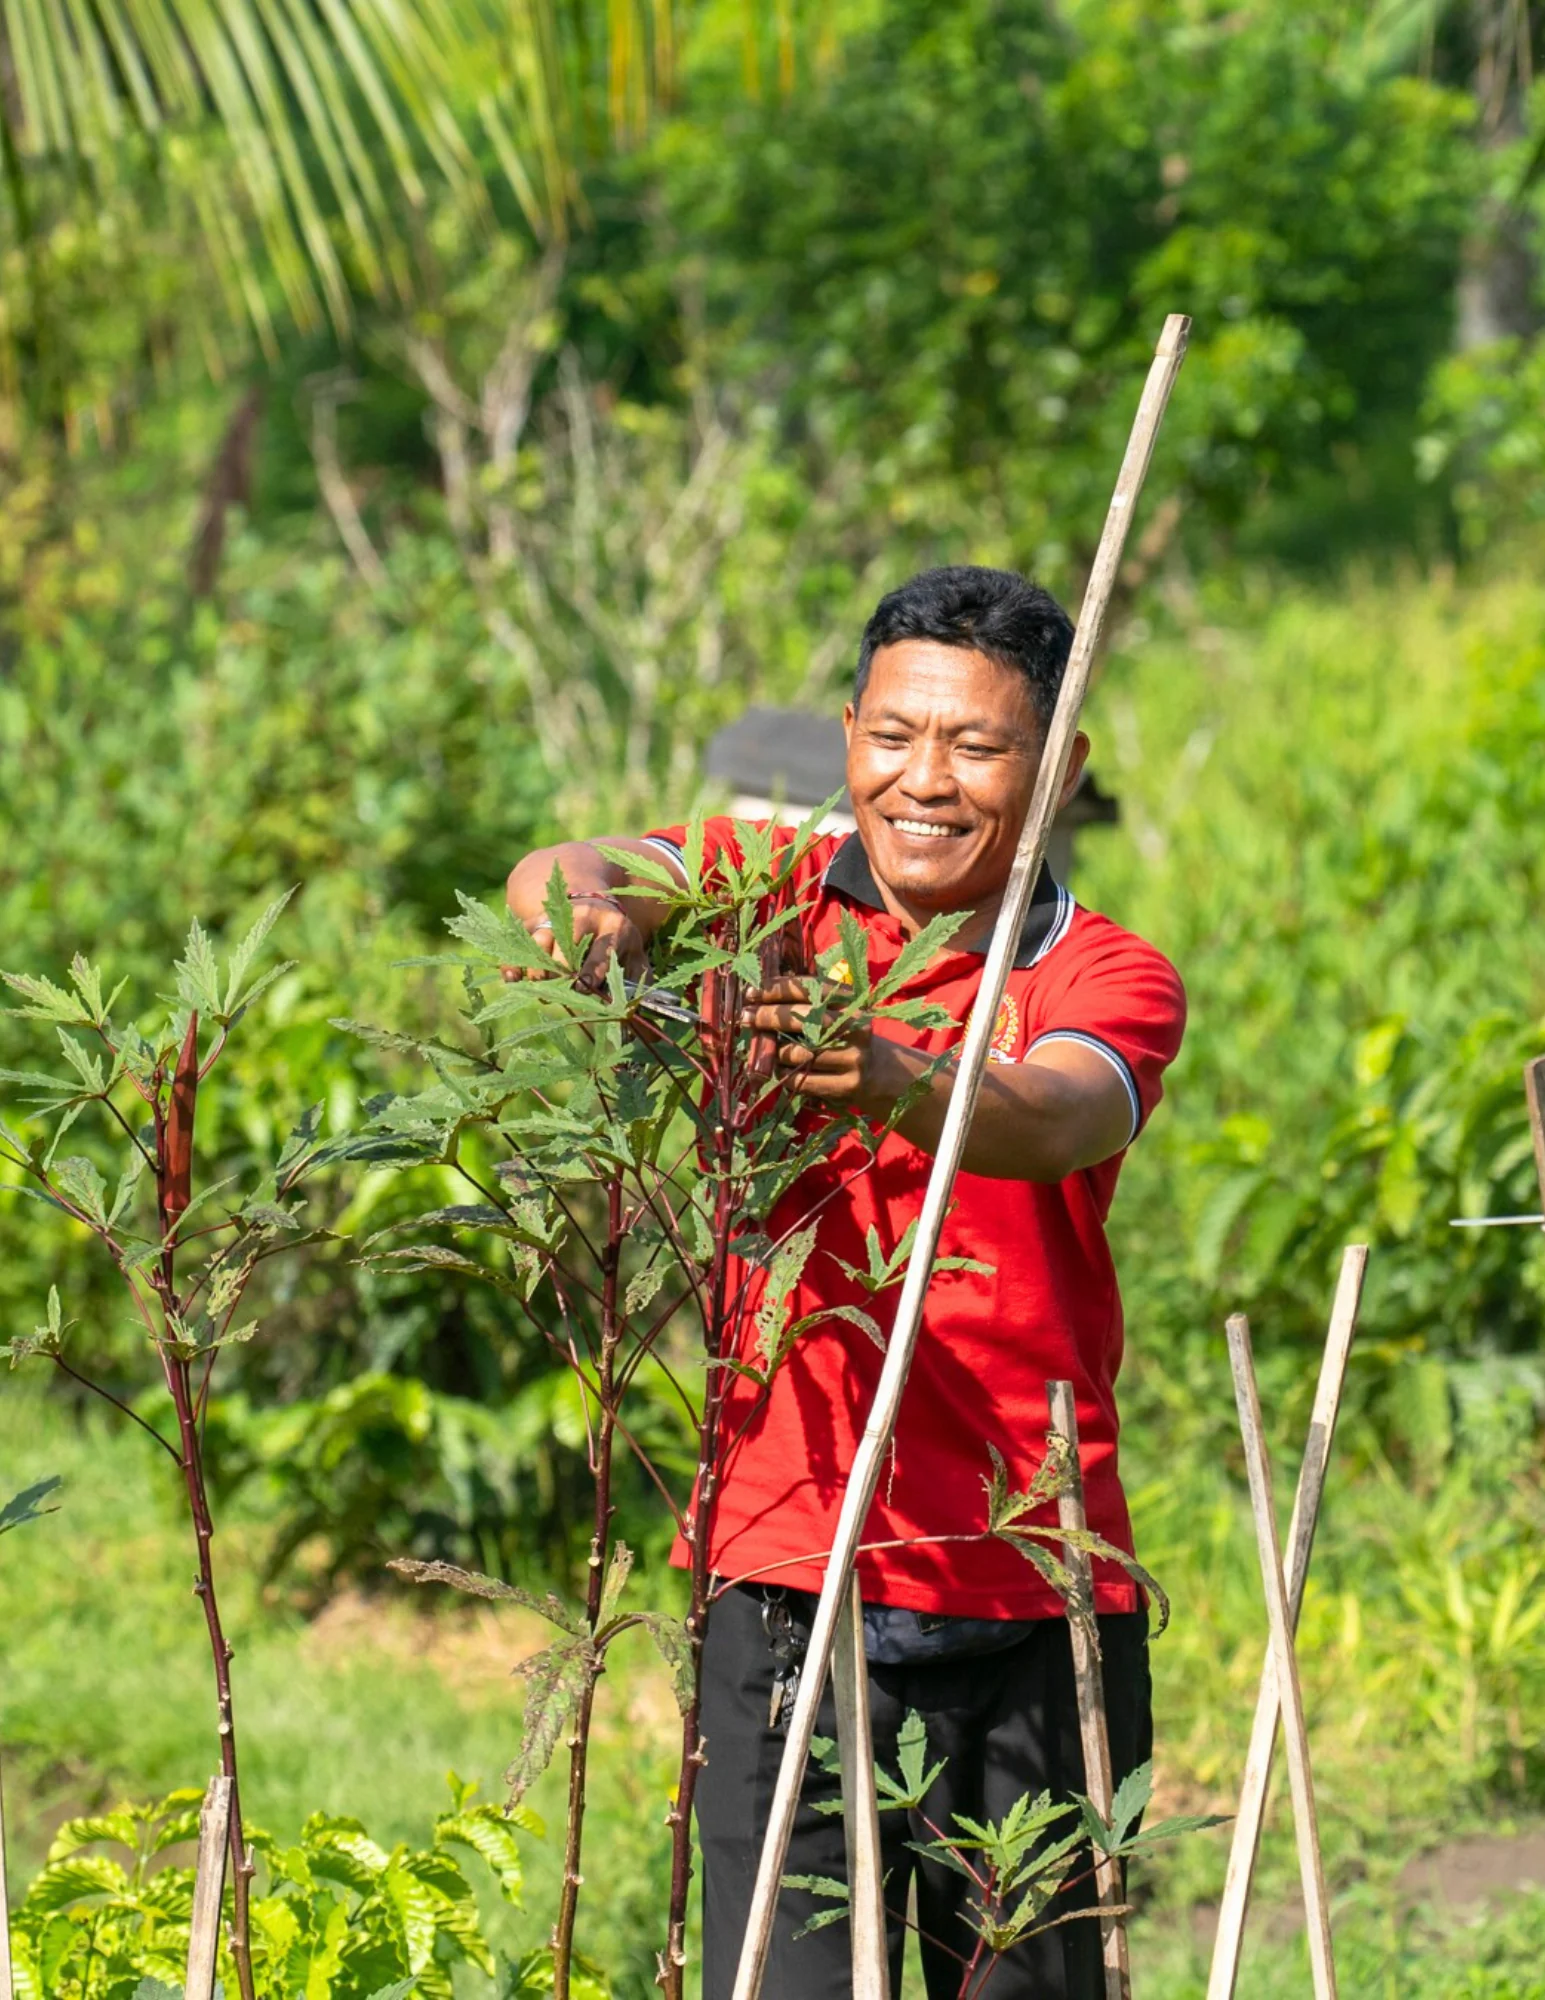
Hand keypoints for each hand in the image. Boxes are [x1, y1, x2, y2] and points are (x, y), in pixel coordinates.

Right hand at [502, 891, 645, 988]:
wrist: (595, 904)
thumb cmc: (617, 941)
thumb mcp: (635, 954)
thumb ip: (640, 984)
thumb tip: (641, 1024)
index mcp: (614, 925)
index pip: (603, 947)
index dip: (592, 968)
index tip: (583, 986)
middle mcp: (584, 916)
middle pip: (567, 942)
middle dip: (563, 969)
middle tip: (561, 991)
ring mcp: (557, 917)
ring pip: (540, 940)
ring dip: (538, 967)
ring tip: (539, 989)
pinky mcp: (536, 921)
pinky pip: (520, 940)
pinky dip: (514, 960)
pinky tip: (513, 979)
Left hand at [740, 976, 903, 1108]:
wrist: (879, 1073)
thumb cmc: (844, 1036)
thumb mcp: (836, 1013)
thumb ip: (807, 1004)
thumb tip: (759, 997)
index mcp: (852, 1003)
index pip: (811, 988)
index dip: (778, 989)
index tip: (752, 992)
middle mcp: (855, 1028)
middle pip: (805, 1019)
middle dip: (769, 1016)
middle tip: (746, 1017)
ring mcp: (853, 1059)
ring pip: (800, 1053)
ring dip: (775, 1050)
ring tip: (766, 1048)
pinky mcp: (846, 1086)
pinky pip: (802, 1080)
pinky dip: (783, 1074)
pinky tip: (777, 1069)